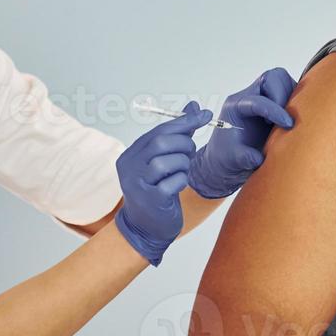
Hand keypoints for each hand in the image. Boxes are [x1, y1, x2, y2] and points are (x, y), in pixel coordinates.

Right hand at [114, 102, 212, 264]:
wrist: (147, 228)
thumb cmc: (158, 191)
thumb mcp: (166, 161)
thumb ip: (178, 134)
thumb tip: (194, 107)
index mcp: (131, 154)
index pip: (159, 130)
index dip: (185, 122)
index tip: (206, 115)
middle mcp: (129, 166)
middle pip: (161, 142)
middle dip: (184, 145)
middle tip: (190, 154)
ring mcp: (137, 183)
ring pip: (167, 161)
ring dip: (183, 164)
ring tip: (181, 172)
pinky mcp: (150, 199)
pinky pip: (173, 181)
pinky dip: (181, 180)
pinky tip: (177, 186)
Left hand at [187, 68, 296, 198]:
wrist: (229, 162)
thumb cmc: (228, 158)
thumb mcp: (232, 161)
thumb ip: (244, 158)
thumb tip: (257, 158)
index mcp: (235, 107)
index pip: (257, 100)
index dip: (274, 110)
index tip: (287, 124)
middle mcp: (249, 97)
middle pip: (271, 78)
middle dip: (283, 95)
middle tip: (288, 119)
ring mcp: (263, 98)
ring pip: (283, 80)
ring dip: (292, 96)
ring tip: (291, 119)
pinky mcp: (275, 103)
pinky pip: (290, 91)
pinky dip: (297, 100)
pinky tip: (294, 118)